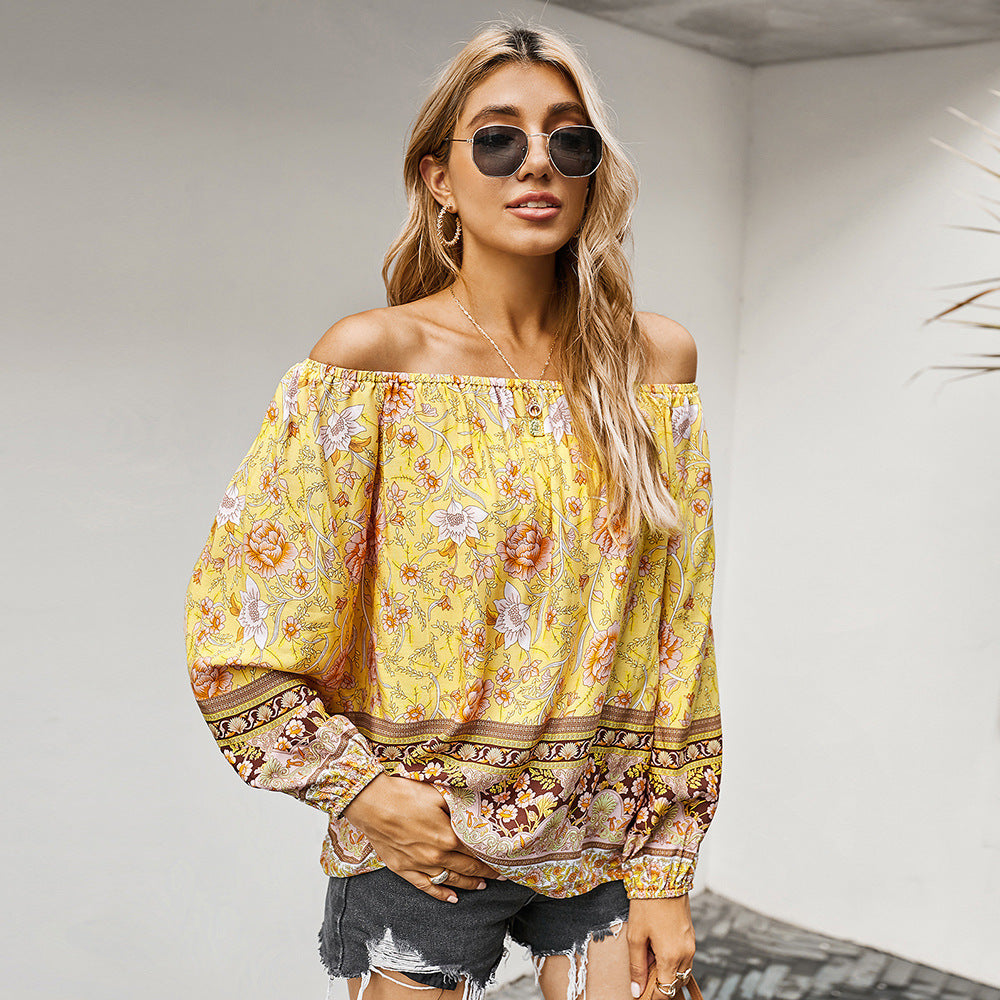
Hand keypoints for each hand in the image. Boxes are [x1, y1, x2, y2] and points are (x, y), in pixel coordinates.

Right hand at [342, 773, 506, 902]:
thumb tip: (474, 808)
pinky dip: (441, 894)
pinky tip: (453, 898)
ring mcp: (419, 864)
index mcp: (448, 836)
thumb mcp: (437, 793)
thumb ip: (457, 804)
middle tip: (501, 877)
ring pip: (450, 880)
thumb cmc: (404, 794)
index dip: (492, 858)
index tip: (505, 862)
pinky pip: (426, 887)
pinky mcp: (403, 869)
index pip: (476, 851)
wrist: (372, 803)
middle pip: (467, 868)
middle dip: (486, 873)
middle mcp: (437, 855)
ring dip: (468, 884)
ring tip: (482, 886)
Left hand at [626, 895, 695, 997]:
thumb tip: (636, 989)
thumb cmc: (647, 905)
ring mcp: (691, 944)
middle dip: (660, 985)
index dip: (652, 996)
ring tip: (649, 962)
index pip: (665, 991)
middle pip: (675, 983)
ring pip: (682, 971)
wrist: (663, 876)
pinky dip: (673, 961)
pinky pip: (685, 957)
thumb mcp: (636, 936)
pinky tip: (658, 950)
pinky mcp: (691, 935)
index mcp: (671, 957)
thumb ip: (637, 966)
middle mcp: (686, 953)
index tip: (640, 994)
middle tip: (642, 978)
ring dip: (668, 973)